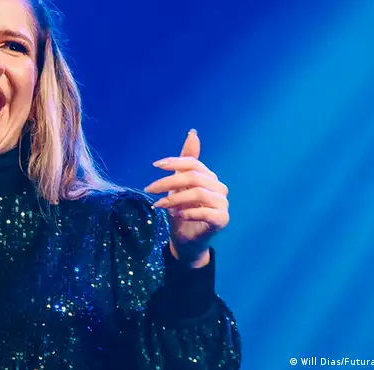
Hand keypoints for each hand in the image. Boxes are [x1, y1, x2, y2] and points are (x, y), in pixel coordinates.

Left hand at [144, 129, 229, 267]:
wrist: (186, 240)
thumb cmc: (181, 211)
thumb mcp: (177, 186)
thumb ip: (184, 162)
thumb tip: (192, 133)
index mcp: (209, 176)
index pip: (193, 163)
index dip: (174, 162)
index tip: (155, 166)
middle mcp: (219, 188)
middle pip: (194, 177)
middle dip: (168, 182)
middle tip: (150, 189)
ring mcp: (223, 204)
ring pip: (198, 193)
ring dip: (175, 198)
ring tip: (160, 205)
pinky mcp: (222, 220)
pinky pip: (205, 212)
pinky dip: (187, 212)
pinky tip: (176, 215)